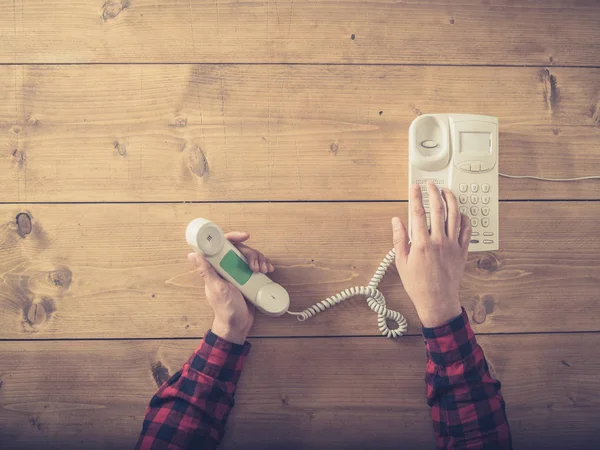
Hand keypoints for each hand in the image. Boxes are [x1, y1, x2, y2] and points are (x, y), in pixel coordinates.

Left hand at [187, 231, 274, 344]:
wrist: (238, 325)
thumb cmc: (225, 309)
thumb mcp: (217, 288)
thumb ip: (206, 271)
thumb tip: (192, 254)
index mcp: (217, 268)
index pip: (222, 246)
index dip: (233, 237)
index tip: (245, 236)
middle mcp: (228, 267)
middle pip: (240, 250)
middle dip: (251, 254)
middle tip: (255, 267)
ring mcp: (239, 272)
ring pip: (251, 257)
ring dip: (259, 260)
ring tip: (263, 271)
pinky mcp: (249, 278)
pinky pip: (258, 266)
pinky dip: (264, 265)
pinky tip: (268, 270)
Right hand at [391, 182, 471, 327]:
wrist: (437, 301)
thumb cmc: (418, 285)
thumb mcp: (401, 262)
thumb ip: (399, 239)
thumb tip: (396, 221)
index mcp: (421, 243)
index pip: (418, 212)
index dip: (415, 196)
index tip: (414, 187)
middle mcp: (438, 241)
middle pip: (438, 209)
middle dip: (434, 193)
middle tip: (431, 185)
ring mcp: (452, 246)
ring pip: (454, 216)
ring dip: (451, 200)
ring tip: (447, 191)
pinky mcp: (462, 252)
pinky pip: (466, 230)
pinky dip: (464, 218)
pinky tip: (461, 213)